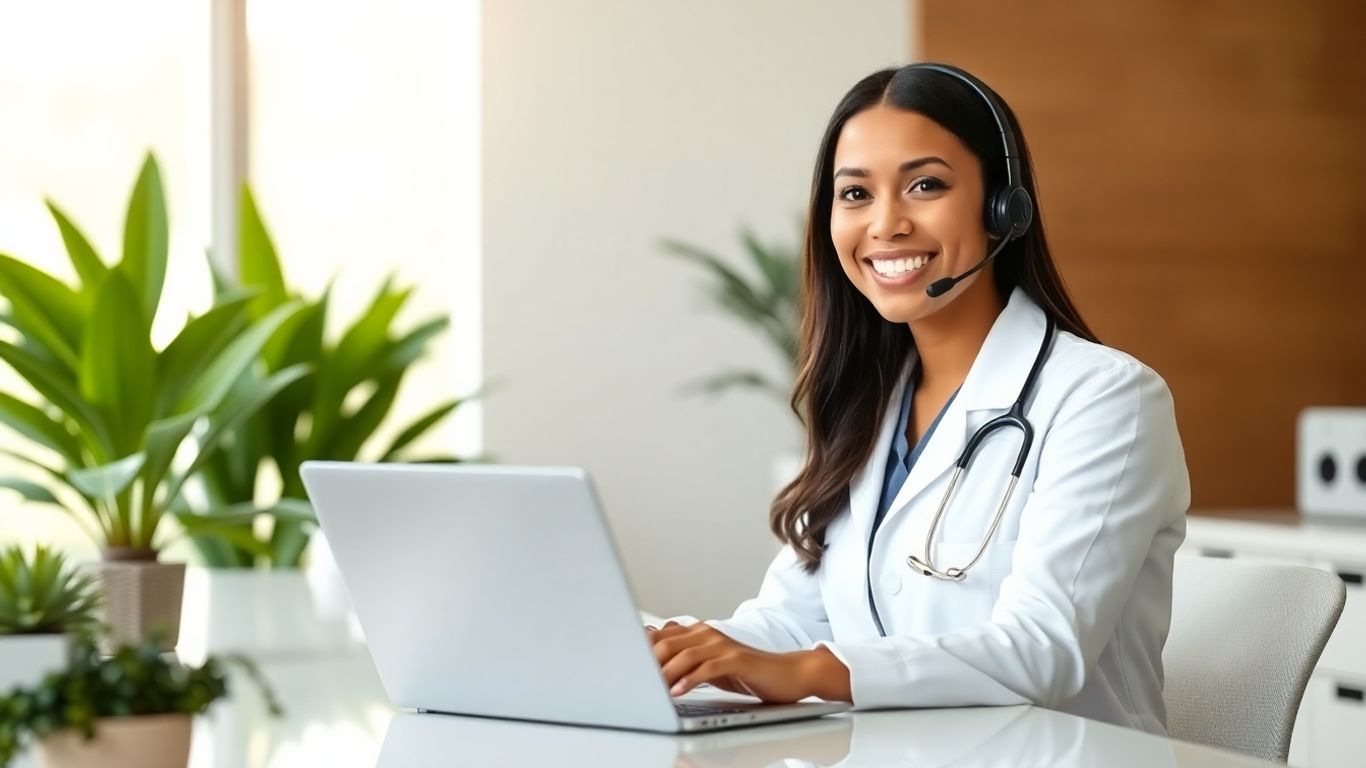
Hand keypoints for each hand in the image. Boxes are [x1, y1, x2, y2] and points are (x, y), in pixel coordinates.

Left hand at [648, 621, 850, 703]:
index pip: (661, 637)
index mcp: (699, 633)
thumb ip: (684, 661)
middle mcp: (708, 634)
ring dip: (665, 674)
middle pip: (668, 644)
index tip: (623, 666)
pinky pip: (708, 668)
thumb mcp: (710, 666)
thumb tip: (653, 663)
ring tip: (651, 690)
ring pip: (685, 655)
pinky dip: (690, 680)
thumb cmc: (747, 672)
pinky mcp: (737, 660)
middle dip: (647, 663)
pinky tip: (678, 692)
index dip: (640, 651)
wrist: (787, 674)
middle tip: (631, 680)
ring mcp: (723, 646)